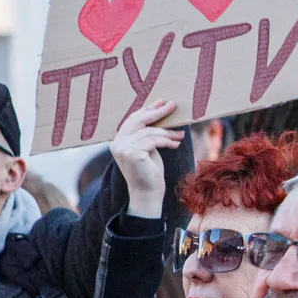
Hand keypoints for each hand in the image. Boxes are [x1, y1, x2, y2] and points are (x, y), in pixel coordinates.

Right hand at [109, 99, 180, 218]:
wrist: (148, 194)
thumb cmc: (150, 173)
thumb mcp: (148, 150)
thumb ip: (147, 136)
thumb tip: (160, 116)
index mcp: (118, 142)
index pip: (132, 120)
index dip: (146, 110)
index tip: (161, 102)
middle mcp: (117, 143)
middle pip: (137, 121)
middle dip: (156, 112)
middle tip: (172, 105)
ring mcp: (123, 148)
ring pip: (149, 132)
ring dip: (168, 132)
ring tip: (180, 136)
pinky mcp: (132, 154)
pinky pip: (153, 141)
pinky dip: (167, 141)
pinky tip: (176, 144)